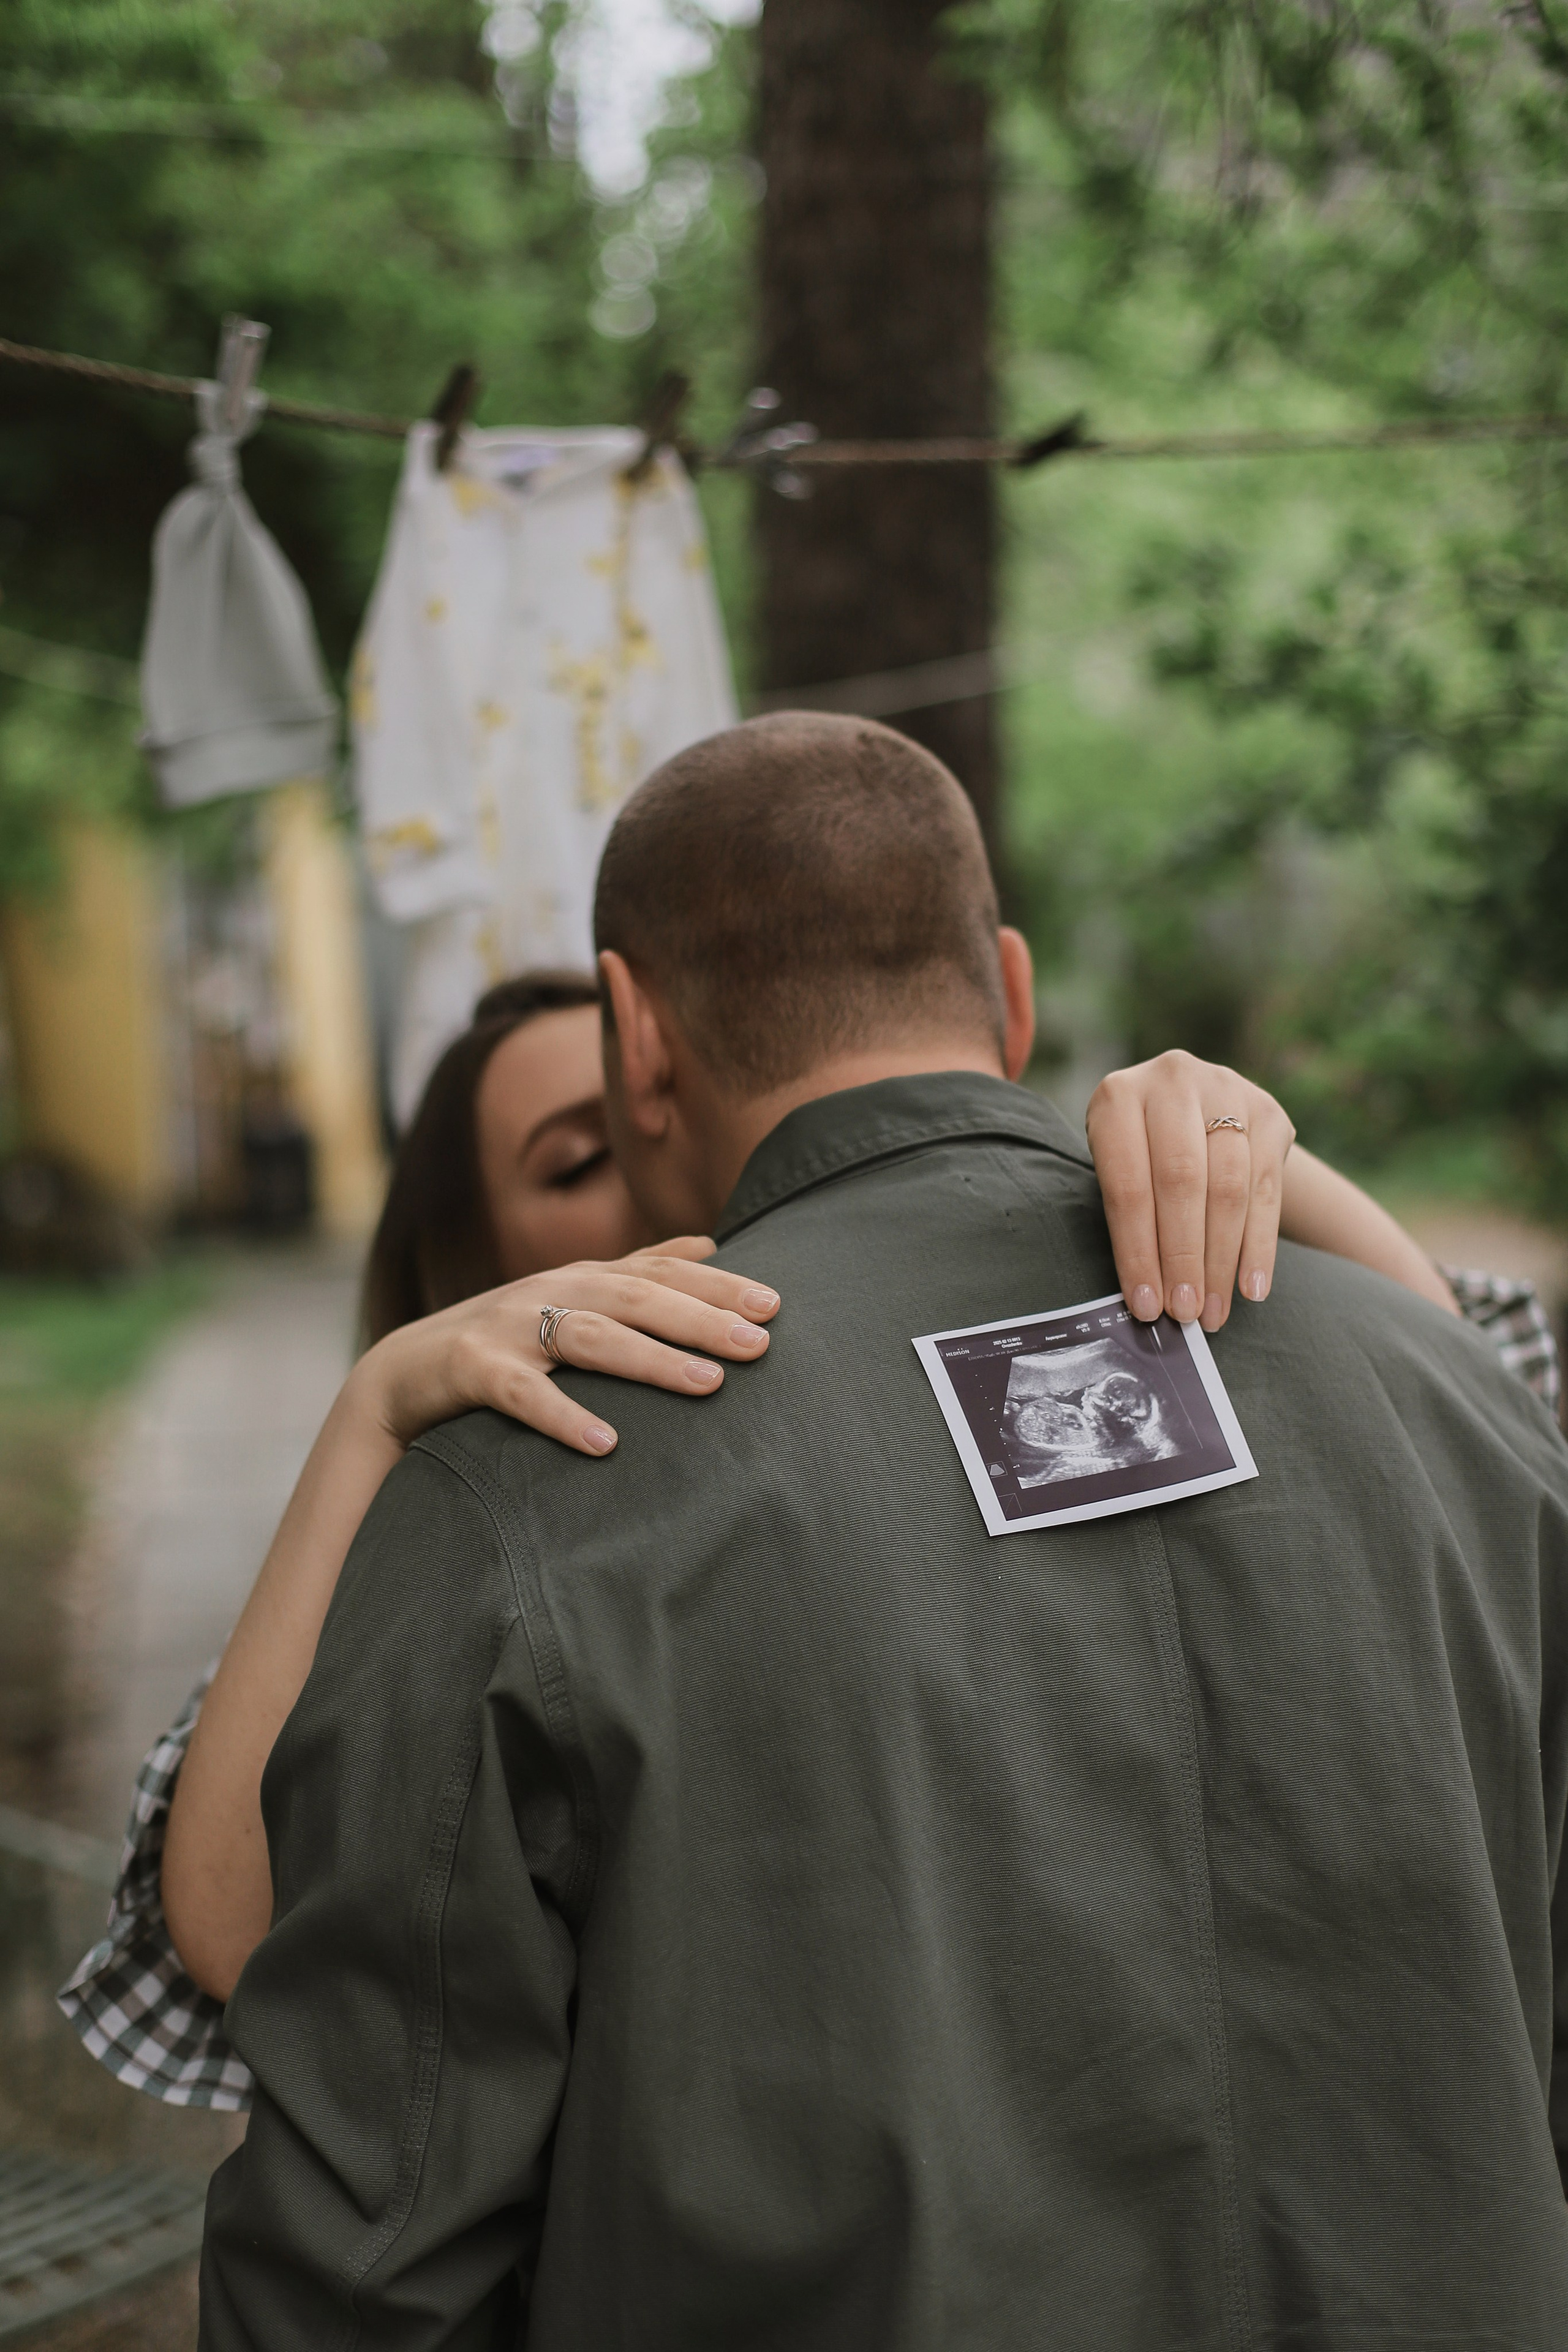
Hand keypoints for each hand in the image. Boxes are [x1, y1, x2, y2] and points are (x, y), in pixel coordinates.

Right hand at [352, 1239, 778, 1457]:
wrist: (401, 1375)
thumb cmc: (503, 1341)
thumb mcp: (572, 1298)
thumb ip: (638, 1270)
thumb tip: (711, 1245)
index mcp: (580, 1278)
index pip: (658, 1273)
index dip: (716, 1286)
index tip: (776, 1304)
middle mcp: (549, 1292)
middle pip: (636, 1299)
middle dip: (701, 1318)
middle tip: (761, 1343)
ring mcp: (508, 1328)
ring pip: (590, 1339)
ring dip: (651, 1361)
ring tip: (708, 1384)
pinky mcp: (471, 1370)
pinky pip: (522, 1394)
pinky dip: (562, 1415)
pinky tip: (604, 1444)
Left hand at [1085, 1051, 1295, 1330]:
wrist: (1195, 1105)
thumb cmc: (1139, 1152)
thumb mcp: (1117, 1167)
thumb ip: (1127, 1218)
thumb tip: (1146, 1300)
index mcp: (1118, 1097)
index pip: (1128, 1185)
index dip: (1138, 1251)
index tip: (1146, 1306)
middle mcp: (1173, 1080)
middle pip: (1182, 1184)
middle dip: (1184, 1259)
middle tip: (1186, 1314)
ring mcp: (1226, 1089)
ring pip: (1229, 1188)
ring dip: (1222, 1260)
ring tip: (1214, 1312)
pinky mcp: (1268, 1111)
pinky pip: (1267, 1189)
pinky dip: (1258, 1246)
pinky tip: (1251, 1288)